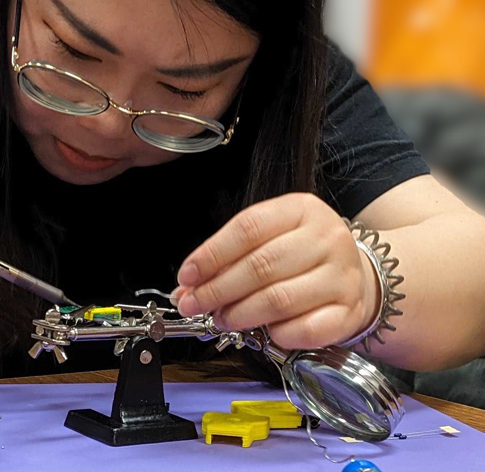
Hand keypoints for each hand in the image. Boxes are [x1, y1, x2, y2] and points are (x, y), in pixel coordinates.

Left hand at [173, 193, 379, 348]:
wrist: (358, 275)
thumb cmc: (301, 256)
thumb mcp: (268, 240)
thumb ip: (228, 259)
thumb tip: (187, 287)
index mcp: (301, 209)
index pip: (248, 228)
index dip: (211, 255)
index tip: (187, 276)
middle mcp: (327, 238)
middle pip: (261, 265)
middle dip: (218, 290)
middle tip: (194, 304)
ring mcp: (343, 276)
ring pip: (280, 299)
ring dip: (241, 314)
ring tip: (221, 319)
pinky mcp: (350, 311)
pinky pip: (306, 329)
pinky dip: (278, 334)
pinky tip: (264, 332)